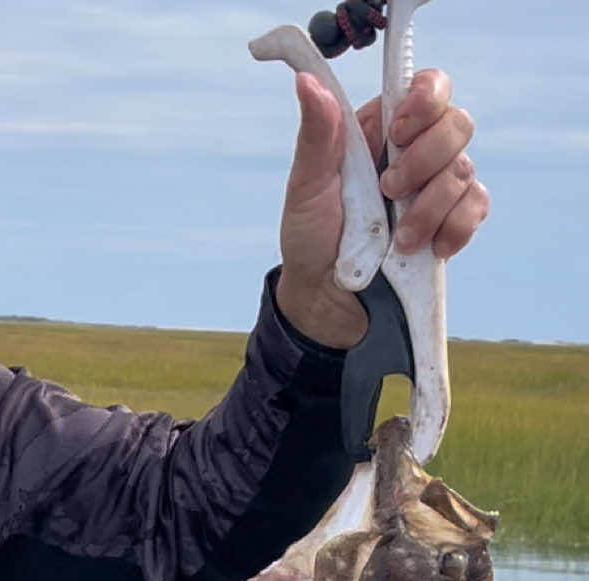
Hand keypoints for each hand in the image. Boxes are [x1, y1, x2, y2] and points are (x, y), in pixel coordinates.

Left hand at [275, 68, 488, 348]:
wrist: (326, 299)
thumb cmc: (311, 239)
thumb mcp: (306, 187)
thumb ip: (317, 136)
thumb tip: (307, 81)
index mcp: (382, 130)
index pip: (427, 86)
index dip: (426, 99)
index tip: (398, 133)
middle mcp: (416, 152)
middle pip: (457, 123)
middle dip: (424, 161)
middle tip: (388, 192)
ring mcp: (437, 188)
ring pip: (465, 170)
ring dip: (429, 208)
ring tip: (397, 240)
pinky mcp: (450, 223)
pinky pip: (476, 208)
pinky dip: (455, 228)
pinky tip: (429, 249)